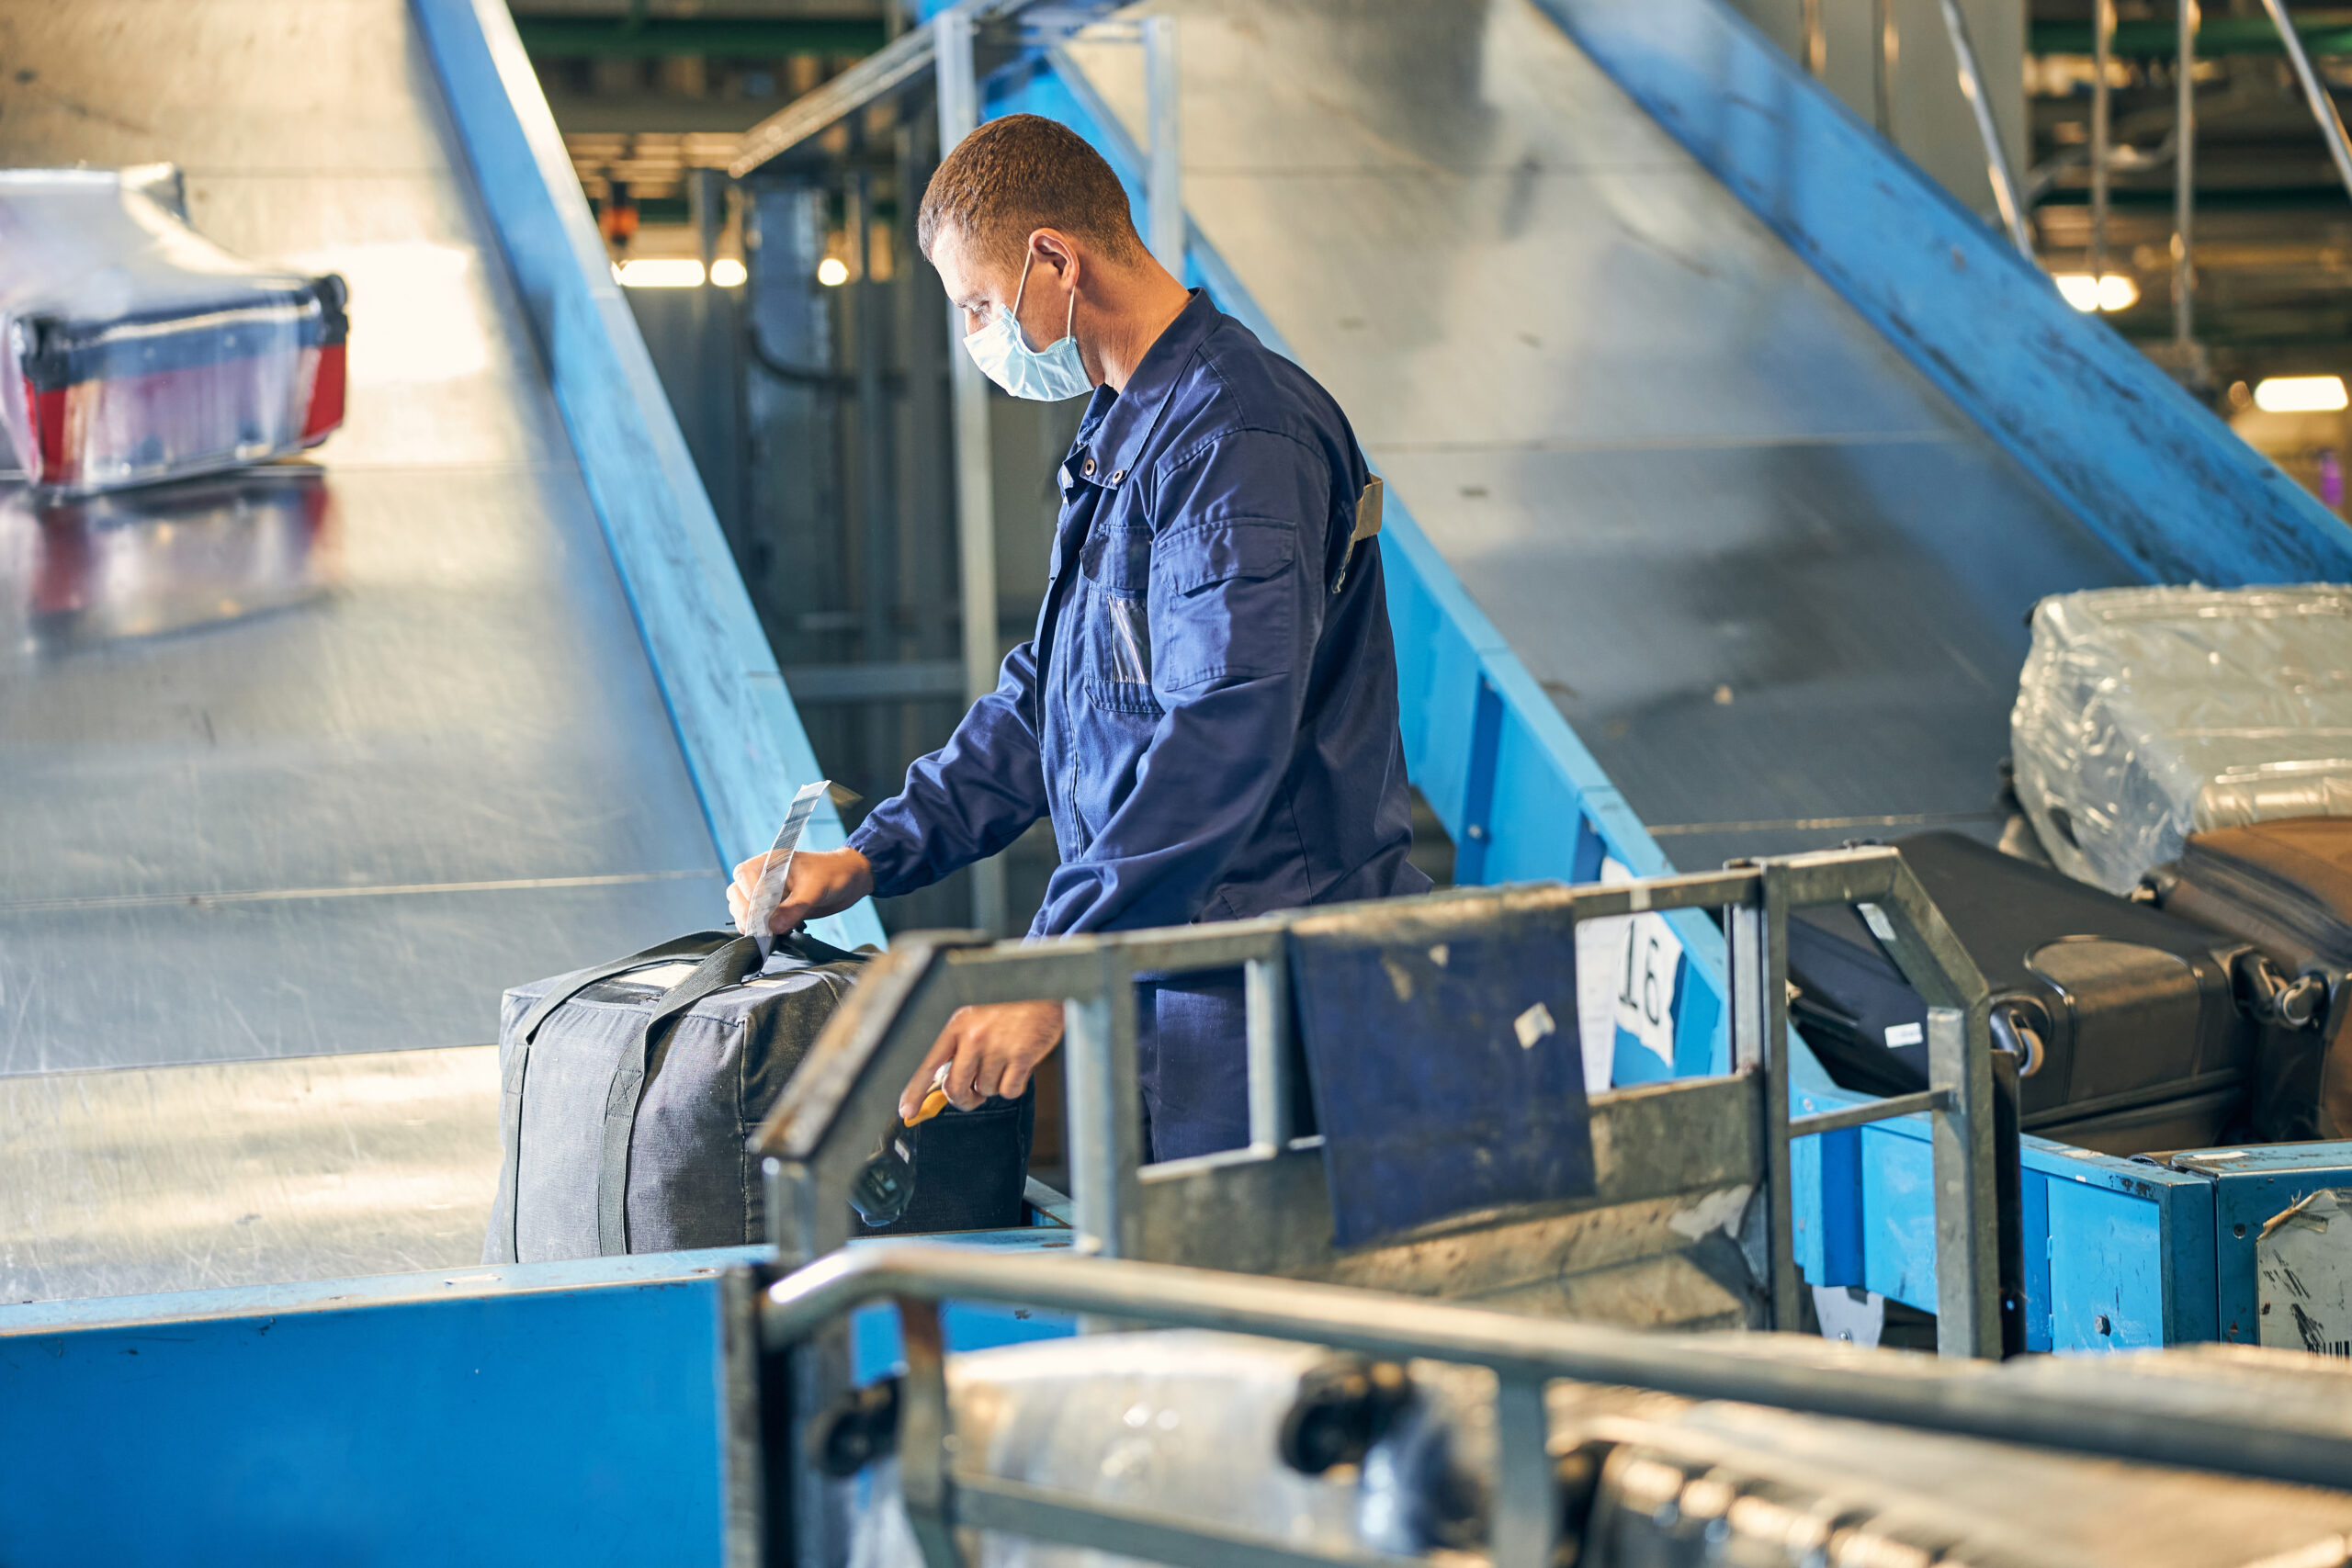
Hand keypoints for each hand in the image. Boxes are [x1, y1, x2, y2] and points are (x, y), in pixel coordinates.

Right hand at [728, 844, 874, 936]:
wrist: (850, 880)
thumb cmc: (834, 874)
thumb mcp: (816, 889)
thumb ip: (795, 907)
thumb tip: (773, 927)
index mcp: (771, 862)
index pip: (744, 875)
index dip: (748, 896)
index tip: (759, 915)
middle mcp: (764, 875)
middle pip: (736, 892)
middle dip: (744, 912)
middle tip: (759, 930)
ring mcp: (768, 892)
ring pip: (742, 906)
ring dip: (749, 922)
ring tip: (765, 934)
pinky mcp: (775, 907)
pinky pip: (757, 918)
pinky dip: (758, 928)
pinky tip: (771, 935)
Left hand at [900, 1001, 1063, 1118]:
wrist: (1047, 999)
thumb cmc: (1011, 1014)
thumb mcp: (978, 1023)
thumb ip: (960, 1051)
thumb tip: (947, 1086)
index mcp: (959, 1025)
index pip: (930, 1064)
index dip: (915, 1091)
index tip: (907, 1111)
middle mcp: (974, 1035)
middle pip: (955, 1087)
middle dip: (964, 1099)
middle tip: (973, 1096)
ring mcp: (997, 1046)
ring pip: (985, 1090)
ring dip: (994, 1086)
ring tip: (1005, 1063)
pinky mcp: (1020, 1056)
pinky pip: (1008, 1091)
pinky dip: (1014, 1086)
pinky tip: (1018, 1067)